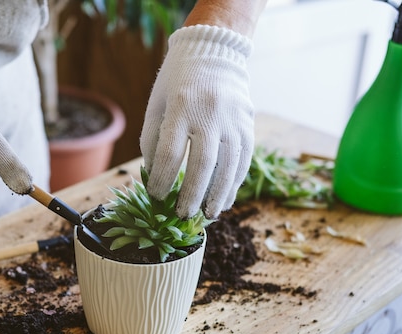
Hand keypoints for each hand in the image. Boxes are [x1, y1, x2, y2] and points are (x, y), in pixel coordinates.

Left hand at [140, 25, 254, 218]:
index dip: (161, 179)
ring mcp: (233, 119)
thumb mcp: (157, 103)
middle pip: (202, 164)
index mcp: (180, 106)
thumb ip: (153, 138)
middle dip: (191, 194)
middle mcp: (209, 113)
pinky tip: (226, 199)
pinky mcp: (247, 125)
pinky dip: (234, 183)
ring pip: (228, 166)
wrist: (214, 52)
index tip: (155, 196)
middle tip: (182, 214)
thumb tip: (153, 176)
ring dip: (218, 195)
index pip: (170, 152)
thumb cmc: (177, 80)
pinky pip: (243, 160)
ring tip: (208, 214)